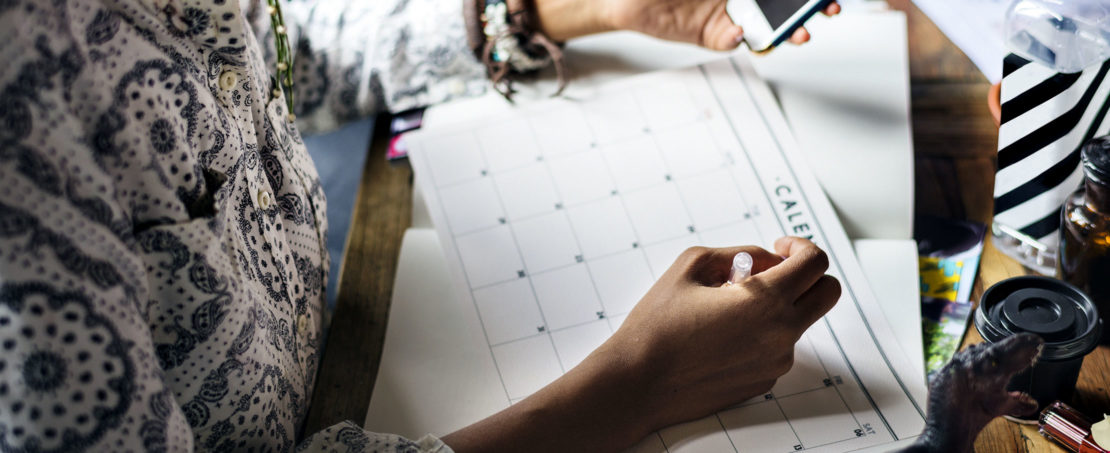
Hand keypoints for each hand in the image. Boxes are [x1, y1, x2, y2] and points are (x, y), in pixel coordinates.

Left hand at [536, 0, 840, 50]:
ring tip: (798, 32)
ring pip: (767, 24)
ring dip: (787, 29)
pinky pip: (734, 41)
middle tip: (824, 9)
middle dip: (807, 7)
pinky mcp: (712, 34)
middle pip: (782, 1)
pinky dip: (742, 39)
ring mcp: (727, 12)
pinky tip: (742, 32)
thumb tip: (742, 13)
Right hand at [601, 237, 841, 432]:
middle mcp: (781, 334)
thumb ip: (739, 253)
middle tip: (772, 272)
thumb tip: (765, 261)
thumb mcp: (692, 265)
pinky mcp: (765, 380)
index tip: (780, 248)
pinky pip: (777, 346)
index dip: (800, 246)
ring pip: (799, 321)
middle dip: (806, 275)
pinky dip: (761, 333)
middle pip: (826, 293)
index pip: (815, 262)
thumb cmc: (657, 325)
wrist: (639, 382)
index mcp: (767, 301)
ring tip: (727, 308)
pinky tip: (722, 335)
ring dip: (777, 306)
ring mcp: (776, 361)